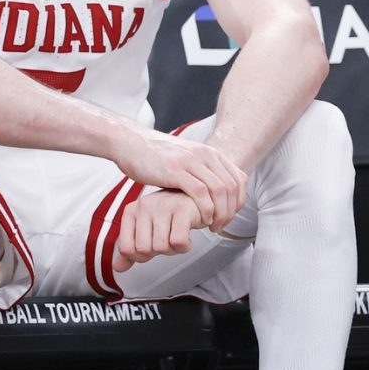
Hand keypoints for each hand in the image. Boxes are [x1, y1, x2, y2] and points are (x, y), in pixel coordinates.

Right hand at [111, 126, 245, 230]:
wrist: (129, 142)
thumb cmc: (154, 156)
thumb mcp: (185, 160)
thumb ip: (201, 172)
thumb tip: (212, 193)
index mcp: (210, 153)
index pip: (239, 179)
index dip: (239, 202)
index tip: (228, 216)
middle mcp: (205, 155)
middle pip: (231, 187)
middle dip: (230, 211)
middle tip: (221, 226)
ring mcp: (191, 161)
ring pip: (219, 190)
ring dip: (220, 213)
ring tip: (213, 226)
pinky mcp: (176, 170)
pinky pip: (200, 192)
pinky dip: (206, 209)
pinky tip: (201, 219)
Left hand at [114, 189, 200, 272]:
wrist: (196, 200)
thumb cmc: (170, 216)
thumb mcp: (147, 231)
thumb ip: (132, 249)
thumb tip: (118, 268)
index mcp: (131, 211)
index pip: (126, 249)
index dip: (140, 257)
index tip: (151, 249)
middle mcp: (144, 206)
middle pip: (145, 250)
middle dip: (159, 252)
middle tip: (167, 240)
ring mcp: (163, 205)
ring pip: (162, 247)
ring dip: (173, 250)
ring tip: (177, 237)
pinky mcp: (183, 209)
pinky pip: (178, 241)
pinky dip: (184, 247)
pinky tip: (187, 238)